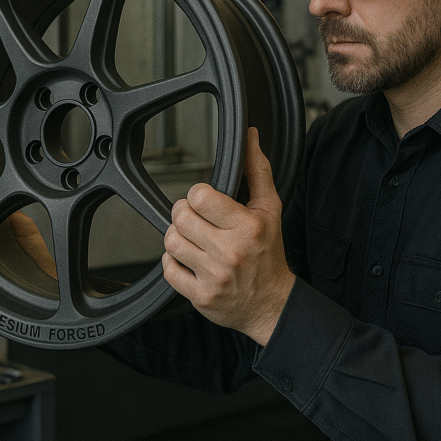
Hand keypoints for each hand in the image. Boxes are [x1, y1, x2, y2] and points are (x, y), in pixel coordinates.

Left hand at [162, 127, 294, 344]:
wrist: (272, 304)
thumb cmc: (268, 254)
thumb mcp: (270, 209)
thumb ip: (258, 170)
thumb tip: (251, 136)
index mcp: (247, 226)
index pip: (200, 197)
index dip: (197, 195)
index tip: (204, 201)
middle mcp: (230, 251)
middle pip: (180, 218)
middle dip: (183, 214)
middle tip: (194, 219)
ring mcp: (214, 276)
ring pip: (171, 242)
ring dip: (176, 237)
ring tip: (191, 239)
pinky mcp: (200, 296)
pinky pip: (168, 270)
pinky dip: (173, 262)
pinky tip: (188, 260)